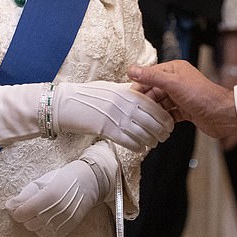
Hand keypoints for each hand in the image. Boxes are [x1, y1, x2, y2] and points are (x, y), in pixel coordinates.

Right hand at [0, 81, 172, 151]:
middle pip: (152, 120)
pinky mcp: (108, 130)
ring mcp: (117, 118)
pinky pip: (130, 141)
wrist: (67, 103)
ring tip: (155, 143)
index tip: (168, 123)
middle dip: (162, 130)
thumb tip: (140, 94)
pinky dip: (138, 146)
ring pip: (144, 132)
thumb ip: (127, 92)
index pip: (153, 105)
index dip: (163, 116)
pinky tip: (141, 148)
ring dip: (152, 140)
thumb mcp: (110, 88)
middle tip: (165, 136)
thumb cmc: (87, 94)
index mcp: (126, 92)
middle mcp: (125, 104)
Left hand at [7, 142, 115, 236]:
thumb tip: (9, 206)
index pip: (20, 213)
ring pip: (36, 230)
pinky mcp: (66, 230)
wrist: (88, 183)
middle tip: (33, 204)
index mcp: (48, 195)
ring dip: (35, 222)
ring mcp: (61, 222)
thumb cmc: (63, 178)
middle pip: (27, 224)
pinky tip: (49, 217)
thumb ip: (25, 195)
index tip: (18, 204)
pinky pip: (47, 236)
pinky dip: (44, 228)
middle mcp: (55, 211)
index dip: (16, 209)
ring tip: (43, 210)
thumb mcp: (42, 181)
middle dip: (26, 215)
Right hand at [128, 60, 236, 139]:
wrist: (223, 114)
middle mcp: (177, 81)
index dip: (138, 85)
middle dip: (145, 101)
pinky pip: (169, 114)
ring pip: (161, 103)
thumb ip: (151, 77)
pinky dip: (163, 119)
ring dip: (153, 111)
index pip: (149, 75)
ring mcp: (181, 96)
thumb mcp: (173, 83)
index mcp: (174, 69)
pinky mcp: (185, 110)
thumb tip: (132, 70)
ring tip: (144, 120)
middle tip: (134, 112)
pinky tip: (158, 124)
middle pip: (154, 90)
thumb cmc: (202, 95)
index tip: (128, 97)